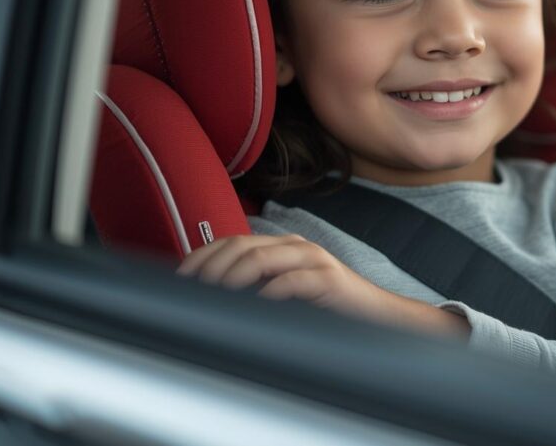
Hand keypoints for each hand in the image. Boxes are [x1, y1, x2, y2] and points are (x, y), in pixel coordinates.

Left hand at [177, 234, 470, 338]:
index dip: (201, 256)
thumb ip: (255, 286)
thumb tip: (210, 296)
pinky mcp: (328, 279)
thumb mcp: (284, 292)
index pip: (231, 241)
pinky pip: (292, 281)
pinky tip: (255, 305)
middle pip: (241, 245)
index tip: (179, 279)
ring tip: (216, 296)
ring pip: (262, 257)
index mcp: (281, 245)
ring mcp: (314, 259)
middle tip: (192, 291)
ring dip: (232, 278)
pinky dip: (268, 293)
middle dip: (210, 268)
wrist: (376, 314)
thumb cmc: (327, 308)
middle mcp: (295, 245)